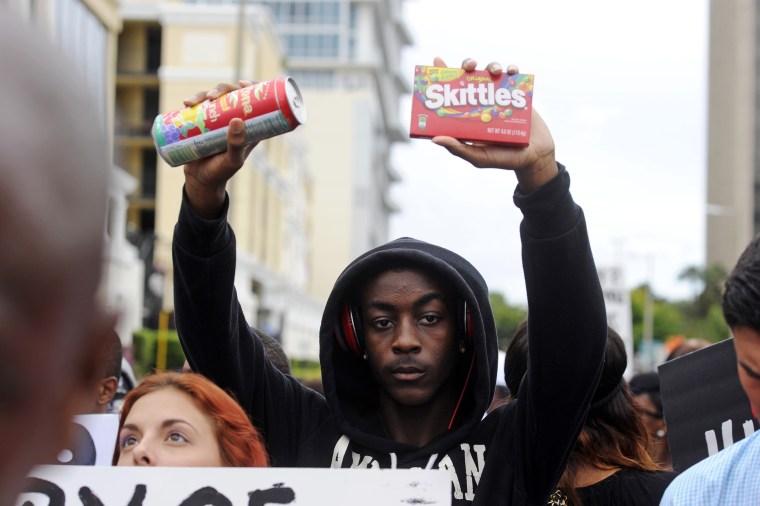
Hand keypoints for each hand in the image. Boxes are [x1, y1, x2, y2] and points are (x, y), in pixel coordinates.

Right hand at [182, 80, 258, 217]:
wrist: (200, 180)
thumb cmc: (221, 172)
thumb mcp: (232, 161)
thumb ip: (236, 145)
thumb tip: (237, 120)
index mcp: (250, 127)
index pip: (256, 102)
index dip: (253, 88)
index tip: (244, 84)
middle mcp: (234, 120)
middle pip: (232, 95)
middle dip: (222, 89)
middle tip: (213, 95)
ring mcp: (217, 120)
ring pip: (213, 98)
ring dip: (203, 94)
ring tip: (193, 102)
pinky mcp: (201, 122)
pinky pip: (197, 107)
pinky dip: (192, 102)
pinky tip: (186, 103)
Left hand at [430, 57, 556, 192]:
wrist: (535, 158)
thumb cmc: (503, 160)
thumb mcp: (478, 157)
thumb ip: (458, 149)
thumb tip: (435, 139)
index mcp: (469, 114)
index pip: (453, 92)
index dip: (444, 75)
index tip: (437, 61)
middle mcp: (483, 102)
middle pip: (472, 76)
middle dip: (467, 65)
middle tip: (469, 66)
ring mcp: (501, 97)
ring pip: (492, 72)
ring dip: (491, 65)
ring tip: (494, 70)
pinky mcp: (519, 96)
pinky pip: (515, 77)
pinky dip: (512, 70)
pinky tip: (511, 71)